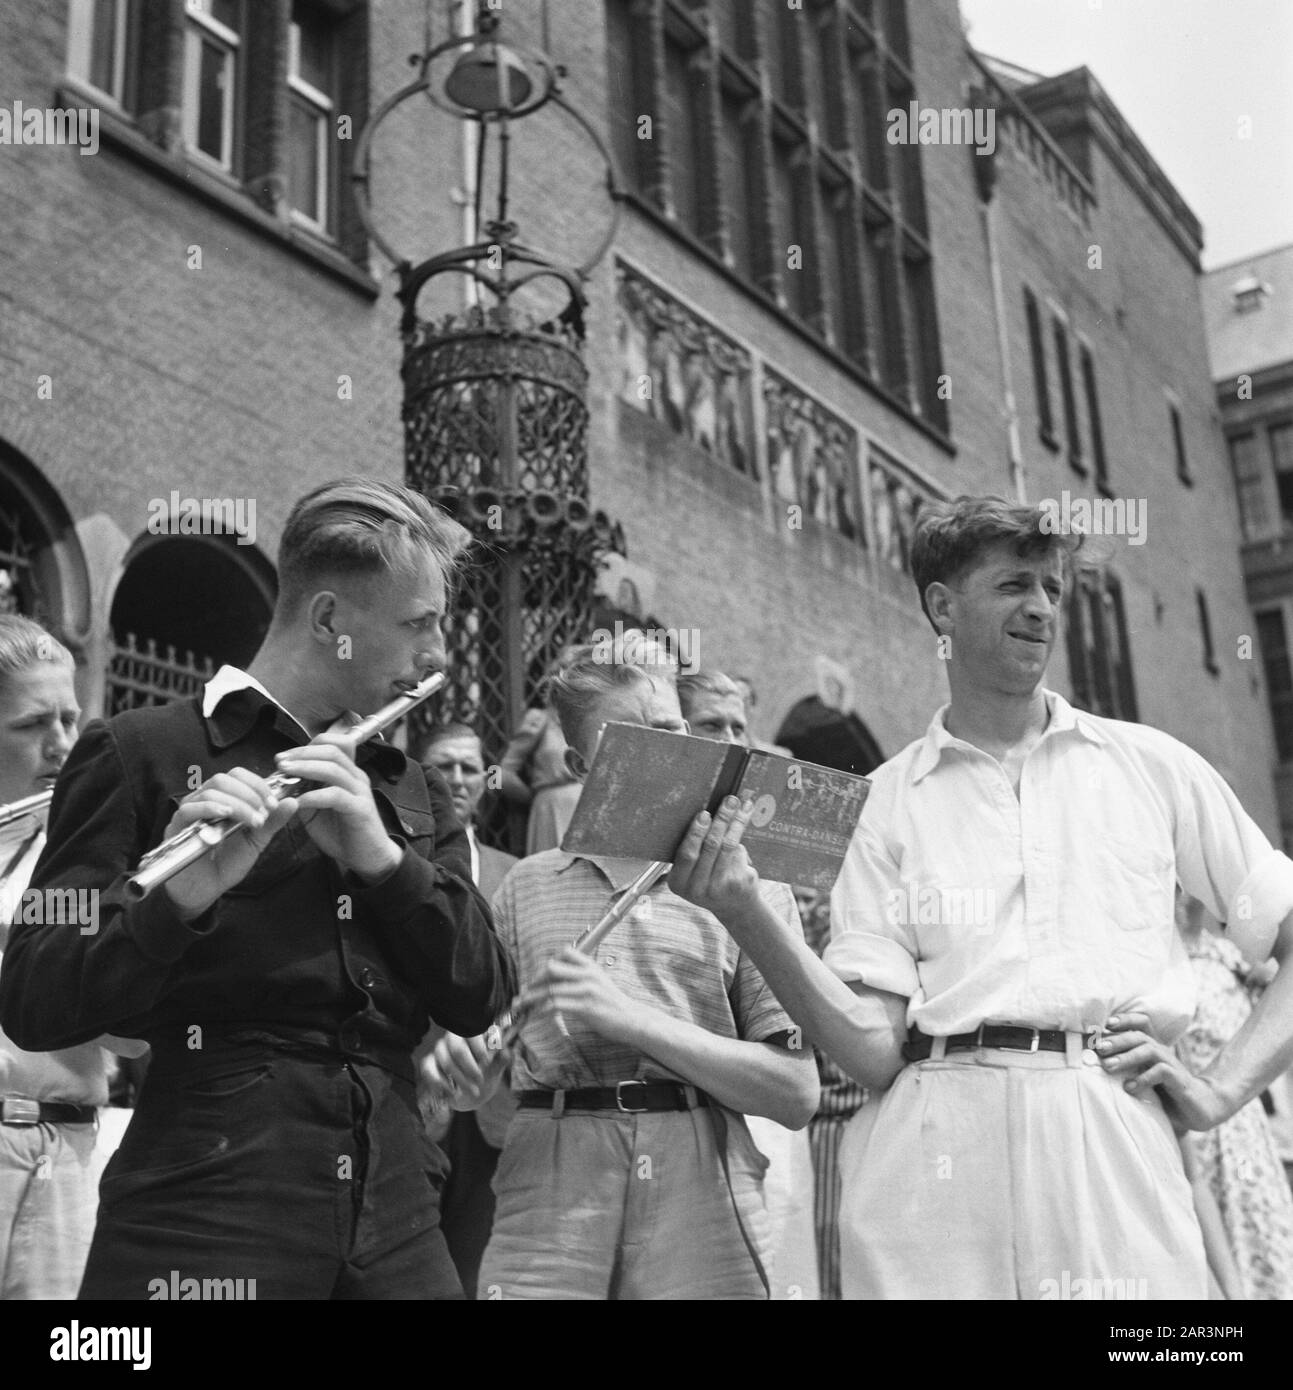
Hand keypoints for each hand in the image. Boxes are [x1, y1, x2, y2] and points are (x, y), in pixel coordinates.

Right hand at [162, 767, 298, 919]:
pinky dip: (210, 807)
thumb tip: (292, 801)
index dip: (258, 784)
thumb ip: (272, 821)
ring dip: (238, 803)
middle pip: (224, 778)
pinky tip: (226, 814)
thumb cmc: (228, 863)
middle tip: (264, 812)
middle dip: (250, 792)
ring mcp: (189, 812)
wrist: (207, 890)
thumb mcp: (256, 840)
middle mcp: (204, 800)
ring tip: (253, 820)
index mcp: (224, 798)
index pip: (238, 776)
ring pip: (211, 791)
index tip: (274, 803)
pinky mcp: (176, 827)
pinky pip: (189, 809)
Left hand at [273, 735, 401, 882]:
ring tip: (285, 773)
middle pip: (332, 751)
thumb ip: (304, 792)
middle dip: (302, 754)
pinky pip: (336, 795)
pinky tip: (299, 802)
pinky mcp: (360, 809)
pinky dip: (314, 795)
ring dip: (306, 768)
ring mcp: (360, 792)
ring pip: (333, 769)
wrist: (367, 857)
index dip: (307, 746)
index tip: (284, 757)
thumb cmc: (342, 832)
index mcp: (347, 773)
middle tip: (280, 762)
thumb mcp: (317, 808)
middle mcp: (356, 777)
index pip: (333, 744)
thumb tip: (281, 783)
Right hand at [420, 1030, 504, 1111]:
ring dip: (460, 1079)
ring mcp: (441, 1049)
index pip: (472, 1033)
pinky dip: (440, 1083)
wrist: (473, 1093)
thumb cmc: (487, 1074)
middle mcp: (455, 1038)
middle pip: (457, 1048)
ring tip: (473, 1092)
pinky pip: (428, 1069)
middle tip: (480, 1080)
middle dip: (469, 1067)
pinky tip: (451, 1092)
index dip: (479, 1048)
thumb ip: (502, 1059)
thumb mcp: (497, 1067)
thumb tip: (507, 1052)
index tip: (487, 1062)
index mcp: (472, 1034)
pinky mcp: (429, 1062)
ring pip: (445, 1060)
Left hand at [519, 948, 650, 1046]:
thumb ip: (580, 975)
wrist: (631, 1018)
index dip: (548, 963)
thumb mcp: (599, 980)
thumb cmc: (612, 1002)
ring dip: (531, 998)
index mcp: (590, 966)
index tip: (538, 977)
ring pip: (550, 989)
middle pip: (552, 968)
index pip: (565, 952)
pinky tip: (537, 1014)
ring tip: (521, 1005)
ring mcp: (586, 990)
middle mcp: (588, 974)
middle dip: (534, 980)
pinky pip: (556, 1005)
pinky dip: (542, 1009)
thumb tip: (555, 977)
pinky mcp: (585, 1006)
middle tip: (525, 991)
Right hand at [667, 796, 761, 925]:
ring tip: (742, 805)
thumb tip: (705, 812)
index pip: (687, 854)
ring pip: (728, 847)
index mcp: (678, 883)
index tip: (704, 813)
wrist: (733, 906)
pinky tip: (744, 819)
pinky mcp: (738, 885)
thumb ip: (694, 849)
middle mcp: (696, 889)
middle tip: (728, 801)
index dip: (696, 833)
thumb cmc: (709, 879)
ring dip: (736, 822)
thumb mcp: (693, 871)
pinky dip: (740, 836)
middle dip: (721, 820)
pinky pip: (738, 854)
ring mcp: (719, 889)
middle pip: (710, 847)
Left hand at [1099, 1013, 1229, 1130]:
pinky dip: (1143, 1078)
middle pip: (1139, 1036)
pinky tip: (1130, 1087)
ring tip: (1108, 1067)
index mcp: (1153, 1048)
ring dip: (1127, 1057)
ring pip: (1149, 1050)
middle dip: (1117, 1040)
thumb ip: (1123, 1070)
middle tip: (1098, 1048)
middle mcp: (1162, 1052)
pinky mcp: (1179, 1081)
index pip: (1142, 1024)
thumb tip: (1090, 1066)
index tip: (1104, 1024)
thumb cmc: (1165, 1093)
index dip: (1125, 1019)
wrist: (1200, 1109)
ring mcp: (1172, 1065)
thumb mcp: (1142, 1078)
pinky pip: (1161, 1072)